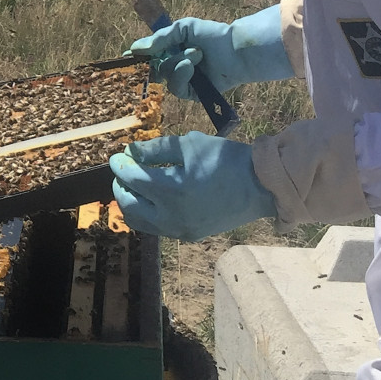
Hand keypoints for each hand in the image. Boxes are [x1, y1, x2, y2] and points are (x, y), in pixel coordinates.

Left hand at [109, 132, 277, 240]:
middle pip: (129, 204)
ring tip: (133, 187)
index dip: (121, 165)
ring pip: (140, 222)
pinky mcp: (189, 234)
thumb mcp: (190, 144)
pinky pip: (157, 228)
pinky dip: (147, 214)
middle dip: (120, 186)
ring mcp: (180, 229)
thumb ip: (155, 149)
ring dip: (130, 204)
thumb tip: (130, 152)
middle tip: (122, 172)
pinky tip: (150, 200)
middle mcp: (172, 215)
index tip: (118, 156)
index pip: (132, 179)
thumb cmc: (226, 160)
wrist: (262, 186)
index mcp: (172, 190)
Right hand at [129, 4, 290, 101]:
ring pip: (164, 77)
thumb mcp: (184, 29)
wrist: (236, 50)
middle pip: (150, 69)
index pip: (147, 56)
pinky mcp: (191, 93)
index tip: (127, 56)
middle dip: (155, 61)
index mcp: (169, 50)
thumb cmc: (213, 36)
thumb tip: (135, 49)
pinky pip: (176, 87)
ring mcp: (182, 80)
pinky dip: (182, 75)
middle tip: (155, 55)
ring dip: (178, 63)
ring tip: (196, 53)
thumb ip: (160, 38)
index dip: (136, 58)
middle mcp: (173, 66)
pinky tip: (191, 65)